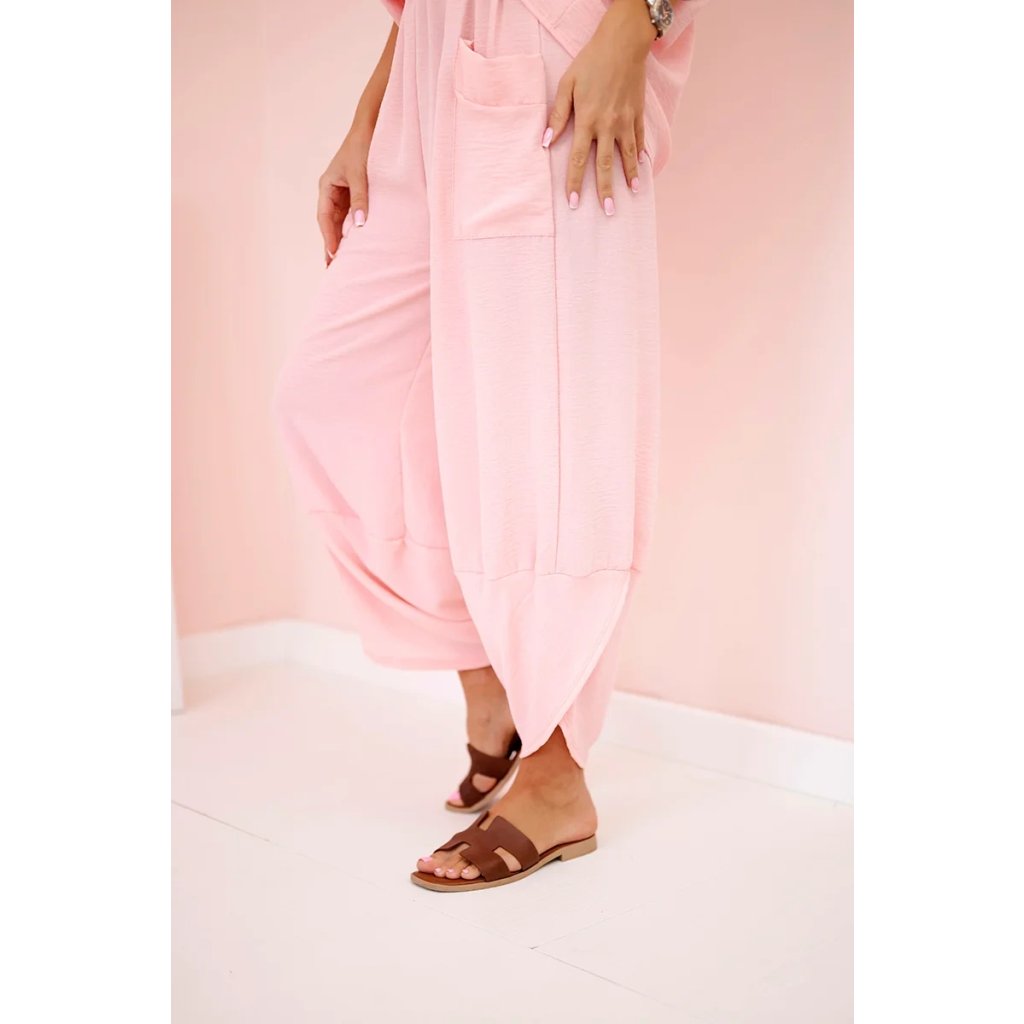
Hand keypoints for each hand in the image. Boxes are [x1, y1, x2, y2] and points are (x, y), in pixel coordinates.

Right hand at [317, 126, 371, 265]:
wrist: (372, 128)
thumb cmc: (362, 147)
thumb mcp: (360, 174)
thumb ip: (361, 198)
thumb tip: (360, 225)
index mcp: (326, 186)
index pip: (325, 217)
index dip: (328, 237)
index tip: (333, 255)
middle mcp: (332, 192)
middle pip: (330, 224)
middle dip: (332, 245)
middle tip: (332, 269)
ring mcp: (343, 194)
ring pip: (341, 222)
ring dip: (342, 240)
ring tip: (343, 263)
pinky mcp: (356, 194)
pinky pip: (352, 216)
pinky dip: (354, 230)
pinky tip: (357, 245)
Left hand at [543, 0, 655, 213]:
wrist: (623, 43)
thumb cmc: (591, 61)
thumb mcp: (567, 84)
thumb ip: (558, 115)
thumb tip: (546, 141)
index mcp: (587, 120)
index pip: (577, 159)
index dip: (574, 182)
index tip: (574, 202)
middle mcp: (608, 125)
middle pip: (604, 165)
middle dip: (605, 190)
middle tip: (608, 211)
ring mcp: (625, 121)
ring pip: (626, 155)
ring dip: (628, 176)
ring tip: (631, 193)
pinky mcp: (638, 113)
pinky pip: (639, 139)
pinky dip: (640, 154)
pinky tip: (641, 167)